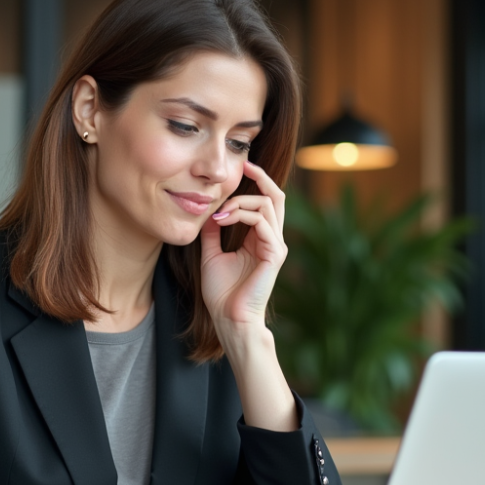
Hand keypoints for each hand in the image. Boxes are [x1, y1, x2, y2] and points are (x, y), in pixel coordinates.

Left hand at [200, 161, 286, 330]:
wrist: (228, 319)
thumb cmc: (222, 293)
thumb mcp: (211, 254)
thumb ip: (213, 233)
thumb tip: (208, 212)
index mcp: (260, 239)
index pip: (265, 202)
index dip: (255, 182)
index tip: (239, 168)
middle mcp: (272, 239)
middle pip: (276, 197)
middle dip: (261, 177)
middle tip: (243, 165)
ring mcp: (276, 246)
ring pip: (268, 205)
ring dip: (240, 202)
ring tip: (219, 212)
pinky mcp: (274, 255)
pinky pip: (263, 223)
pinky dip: (242, 216)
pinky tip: (222, 221)